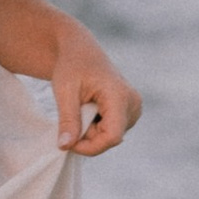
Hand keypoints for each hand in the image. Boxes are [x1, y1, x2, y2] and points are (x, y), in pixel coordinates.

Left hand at [51, 31, 140, 156]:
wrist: (81, 51)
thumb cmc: (72, 66)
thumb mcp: (64, 91)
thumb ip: (67, 120)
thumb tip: (65, 146)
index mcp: (120, 96)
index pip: (112, 137)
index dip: (89, 146)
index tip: (68, 141)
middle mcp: (133, 104)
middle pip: (110, 139)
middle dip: (87, 136)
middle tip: (71, 115)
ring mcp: (134, 109)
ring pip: (110, 137)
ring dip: (90, 131)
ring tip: (81, 108)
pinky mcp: (130, 112)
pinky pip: (112, 131)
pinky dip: (96, 127)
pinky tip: (89, 109)